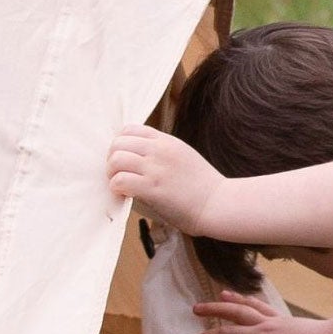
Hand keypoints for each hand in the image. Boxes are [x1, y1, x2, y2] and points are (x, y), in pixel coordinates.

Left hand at [107, 125, 224, 235]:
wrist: (219, 204)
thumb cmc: (204, 187)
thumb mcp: (185, 157)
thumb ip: (163, 153)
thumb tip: (139, 159)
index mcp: (167, 141)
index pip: (129, 129)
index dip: (120, 145)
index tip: (125, 160)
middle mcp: (159, 150)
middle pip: (118, 143)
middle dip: (112, 159)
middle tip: (119, 174)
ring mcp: (156, 168)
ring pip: (116, 159)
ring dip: (112, 173)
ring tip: (120, 185)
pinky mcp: (152, 188)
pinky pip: (120, 180)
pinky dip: (117, 188)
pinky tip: (126, 195)